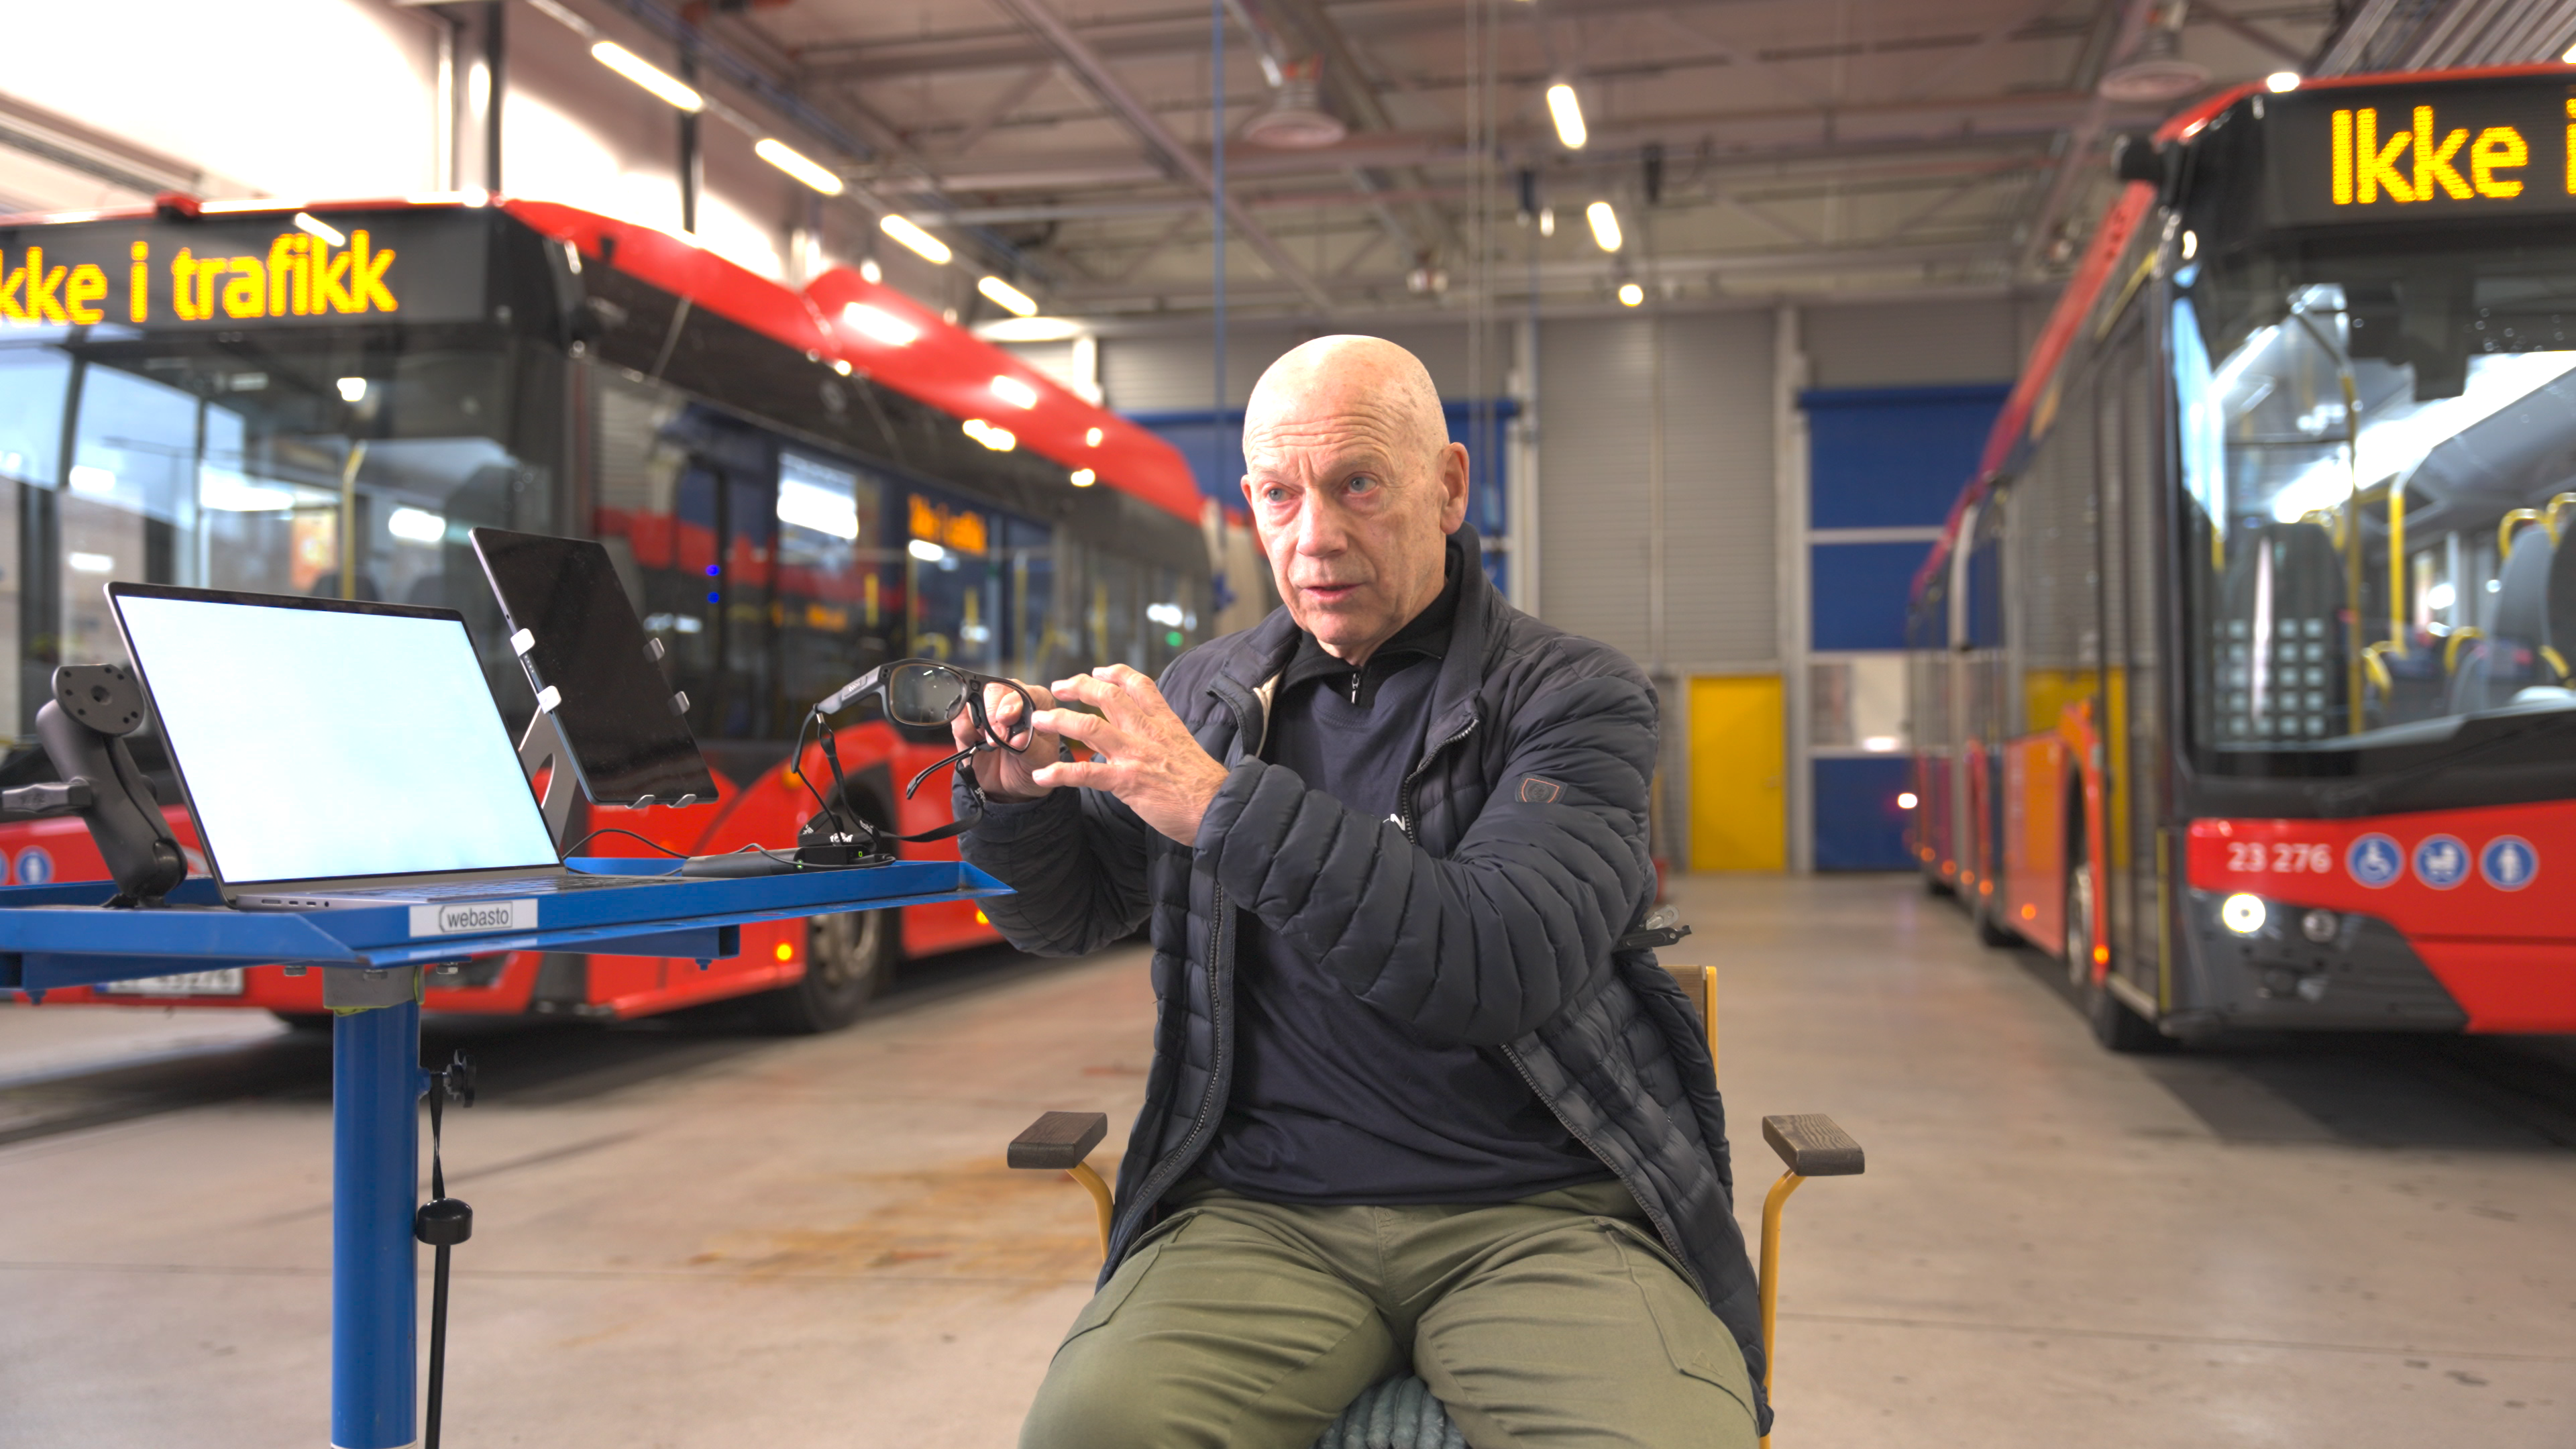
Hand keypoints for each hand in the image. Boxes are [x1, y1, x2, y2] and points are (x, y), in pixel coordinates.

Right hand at [956, 679, 1060, 801]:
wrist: (1011, 787)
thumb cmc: (1032, 765)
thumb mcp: (1040, 760)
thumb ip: (1031, 746)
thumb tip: (1017, 738)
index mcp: (1037, 703)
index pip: (1024, 691)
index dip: (1013, 702)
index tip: (1008, 719)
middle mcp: (1011, 701)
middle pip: (996, 689)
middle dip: (994, 712)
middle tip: (998, 737)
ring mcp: (987, 710)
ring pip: (975, 697)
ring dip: (978, 719)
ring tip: (988, 743)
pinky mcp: (968, 723)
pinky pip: (959, 716)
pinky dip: (963, 727)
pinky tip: (973, 740)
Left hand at [1030, 664, 1230, 844]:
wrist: (1219, 809)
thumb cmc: (1206, 787)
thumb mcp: (1188, 750)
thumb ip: (1164, 741)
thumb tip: (1149, 745)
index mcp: (1166, 723)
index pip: (1140, 685)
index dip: (1116, 673)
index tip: (1098, 671)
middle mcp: (1148, 733)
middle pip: (1108, 697)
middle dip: (1079, 687)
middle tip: (1059, 688)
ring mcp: (1135, 755)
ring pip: (1089, 727)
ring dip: (1059, 720)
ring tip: (1039, 720)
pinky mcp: (1126, 781)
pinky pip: (1085, 773)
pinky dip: (1060, 773)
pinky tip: (1042, 775)